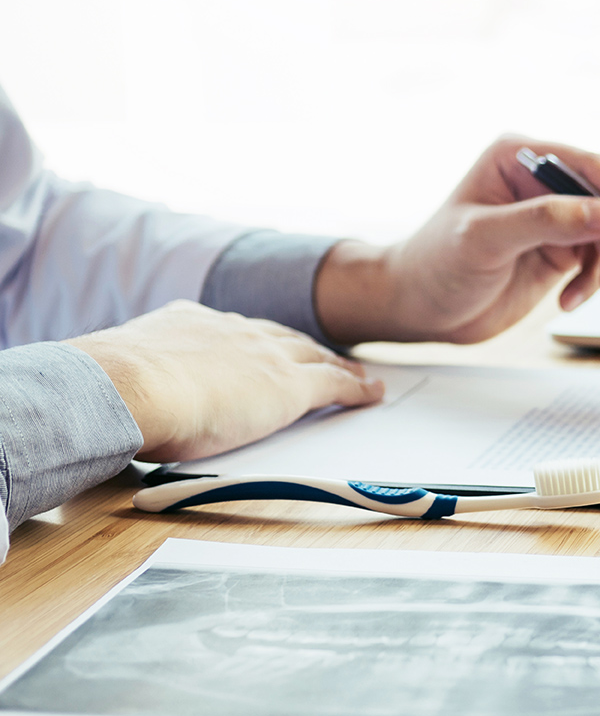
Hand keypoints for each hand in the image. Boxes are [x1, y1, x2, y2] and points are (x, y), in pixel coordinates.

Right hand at [67, 300, 383, 461]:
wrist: (129, 386)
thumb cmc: (113, 388)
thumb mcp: (126, 369)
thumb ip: (139, 373)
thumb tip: (121, 390)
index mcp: (193, 323)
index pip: (237, 330)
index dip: (259, 339)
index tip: (268, 344)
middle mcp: (235, 331)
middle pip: (283, 337)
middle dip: (305, 346)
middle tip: (325, 355)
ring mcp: (265, 356)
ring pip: (314, 356)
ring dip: (336, 364)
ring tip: (356, 373)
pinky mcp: (288, 386)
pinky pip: (334, 383)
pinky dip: (356, 387)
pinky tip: (370, 391)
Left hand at [315, 135, 599, 344]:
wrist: (418, 309)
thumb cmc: (435, 265)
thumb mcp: (486, 239)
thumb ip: (546, 221)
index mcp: (517, 157)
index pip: (587, 165)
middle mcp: (538, 182)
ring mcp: (549, 218)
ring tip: (590, 297)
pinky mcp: (555, 250)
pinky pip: (595, 260)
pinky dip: (592, 283)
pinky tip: (568, 301)